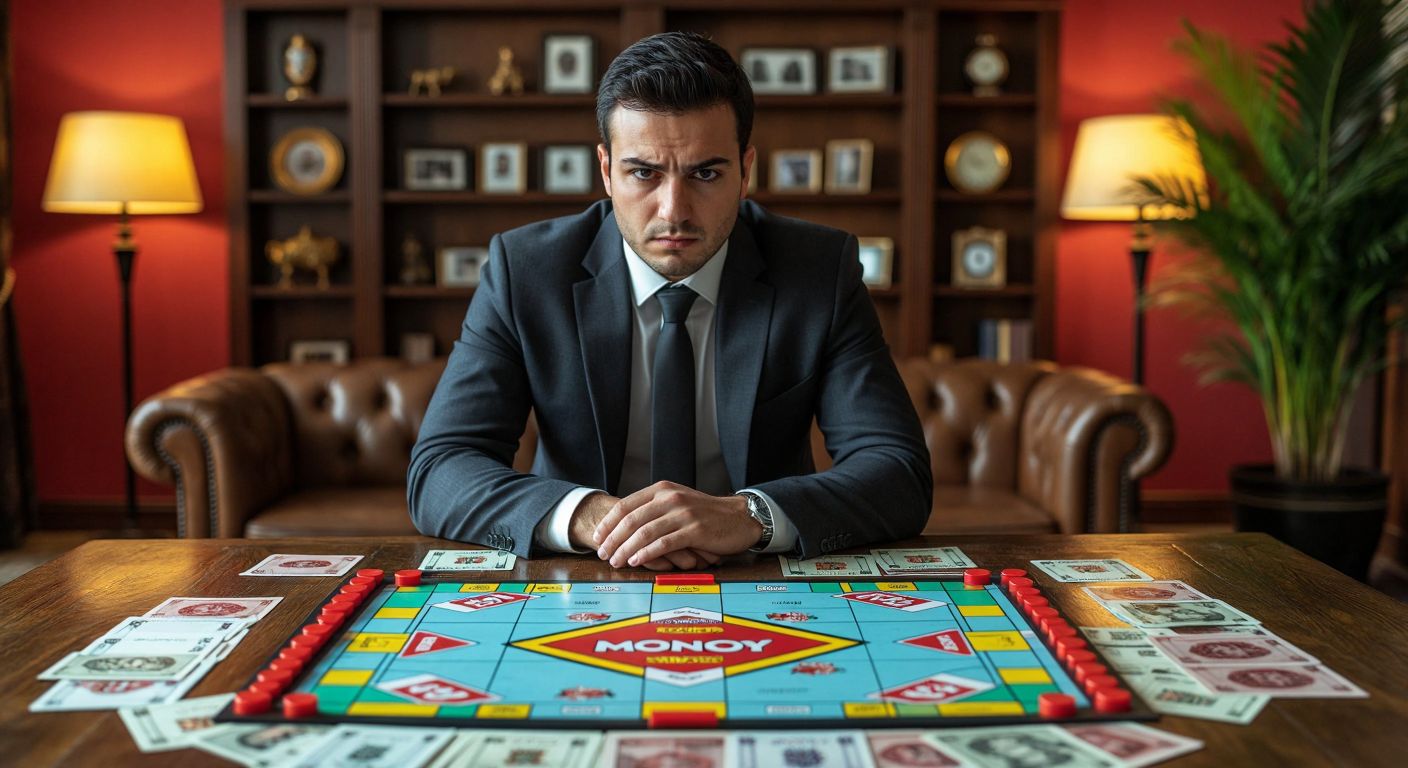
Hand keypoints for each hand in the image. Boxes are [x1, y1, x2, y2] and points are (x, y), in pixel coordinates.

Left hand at [569, 491, 722, 570]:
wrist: (739, 517)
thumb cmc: (706, 514)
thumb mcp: (678, 501)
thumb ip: (654, 508)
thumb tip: (624, 525)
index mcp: (662, 489)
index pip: (626, 505)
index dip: (608, 523)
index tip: (598, 538)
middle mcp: (670, 498)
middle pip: (631, 520)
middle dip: (612, 539)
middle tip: (603, 554)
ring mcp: (683, 513)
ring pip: (644, 533)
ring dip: (625, 549)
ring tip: (615, 561)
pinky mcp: (694, 530)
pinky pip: (664, 544)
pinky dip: (646, 554)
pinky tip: (636, 561)